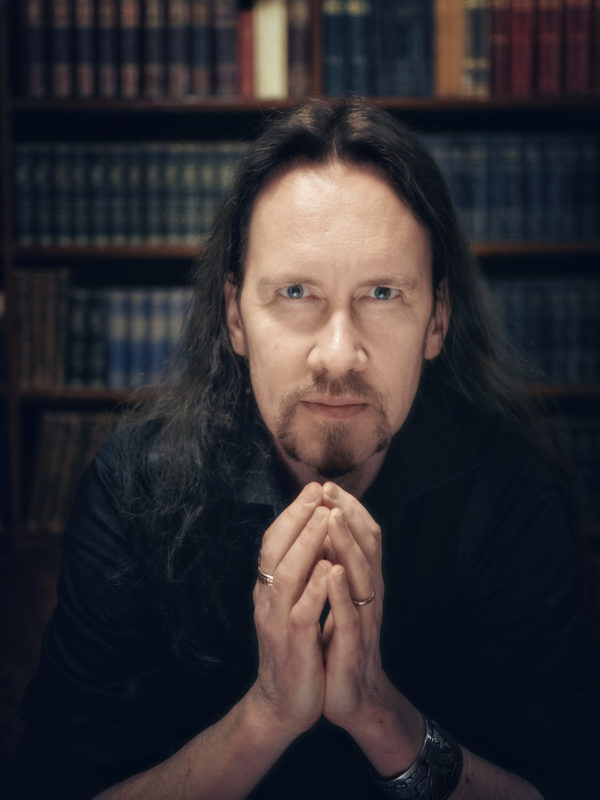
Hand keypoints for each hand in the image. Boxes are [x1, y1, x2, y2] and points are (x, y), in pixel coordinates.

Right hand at [249, 482, 329, 737]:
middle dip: (297, 517)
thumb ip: (297, 573)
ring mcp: (277, 621)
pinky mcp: (293, 645)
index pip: (274, 541)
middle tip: (316, 490)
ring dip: (306, 544)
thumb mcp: (291, 605)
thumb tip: (314, 534)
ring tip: (324, 517)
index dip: (292, 513)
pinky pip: (302, 613)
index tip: (313, 487)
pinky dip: (315, 590)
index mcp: (268, 588)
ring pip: (286, 575)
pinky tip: (330, 570)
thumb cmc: (295, 648)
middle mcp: (267, 599)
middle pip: (275, 550)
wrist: (283, 703)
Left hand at [317, 483, 386, 728]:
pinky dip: (339, 593)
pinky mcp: (353, 649)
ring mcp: (364, 622)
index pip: (363, 538)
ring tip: (332, 518)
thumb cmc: (342, 645)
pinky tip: (331, 573)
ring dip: (346, 545)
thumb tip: (326, 530)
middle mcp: (369, 597)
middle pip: (367, 548)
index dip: (348, 509)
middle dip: (348, 516)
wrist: (351, 699)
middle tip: (330, 489)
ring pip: (360, 576)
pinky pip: (349, 617)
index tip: (327, 485)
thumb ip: (339, 567)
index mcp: (364, 584)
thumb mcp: (341, 601)